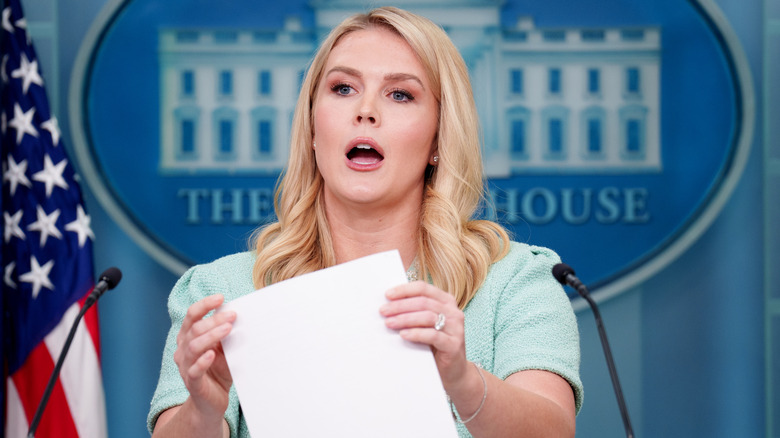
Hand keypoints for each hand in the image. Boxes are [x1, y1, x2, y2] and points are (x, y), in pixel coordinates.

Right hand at [173, 294, 235, 418]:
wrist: (212, 401)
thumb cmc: (218, 371)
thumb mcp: (224, 349)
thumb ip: (226, 334)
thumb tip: (240, 316)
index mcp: (189, 337)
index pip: (192, 315)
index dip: (204, 305)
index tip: (220, 297)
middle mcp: (183, 349)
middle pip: (194, 329)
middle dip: (214, 320)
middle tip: (232, 315)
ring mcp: (186, 366)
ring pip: (193, 346)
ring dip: (211, 335)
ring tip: (227, 328)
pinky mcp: (192, 383)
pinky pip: (194, 370)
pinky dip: (203, 361)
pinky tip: (213, 355)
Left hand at [380, 281, 469, 389]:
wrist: (453, 371)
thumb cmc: (434, 345)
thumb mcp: (425, 324)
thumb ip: (414, 312)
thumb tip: (387, 304)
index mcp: (446, 301)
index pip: (423, 288)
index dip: (404, 290)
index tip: (387, 295)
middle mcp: (453, 312)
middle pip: (423, 302)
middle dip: (400, 306)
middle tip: (383, 311)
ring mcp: (456, 328)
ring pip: (428, 317)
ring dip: (406, 318)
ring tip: (389, 323)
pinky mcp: (454, 345)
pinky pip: (433, 336)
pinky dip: (416, 334)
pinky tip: (403, 335)